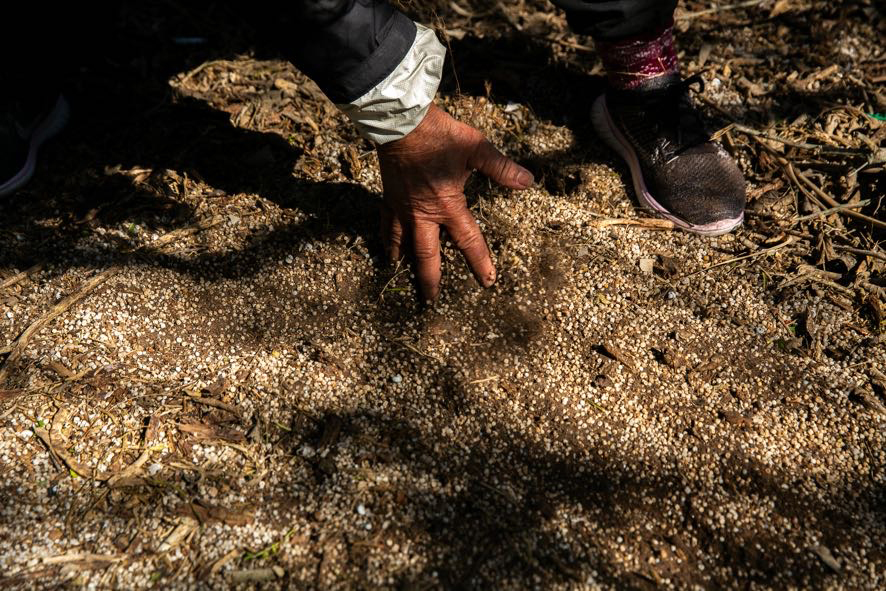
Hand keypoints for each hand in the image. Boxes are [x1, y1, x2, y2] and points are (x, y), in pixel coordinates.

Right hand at [377, 103, 533, 300]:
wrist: (400, 121)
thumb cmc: (439, 134)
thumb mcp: (476, 149)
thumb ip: (501, 168)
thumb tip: (528, 182)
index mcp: (448, 205)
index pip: (468, 241)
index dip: (479, 263)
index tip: (487, 282)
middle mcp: (423, 214)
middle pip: (426, 256)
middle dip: (430, 280)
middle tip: (431, 301)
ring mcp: (402, 208)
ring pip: (402, 244)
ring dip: (406, 264)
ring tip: (404, 277)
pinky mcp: (388, 198)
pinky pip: (386, 225)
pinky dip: (386, 239)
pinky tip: (388, 248)